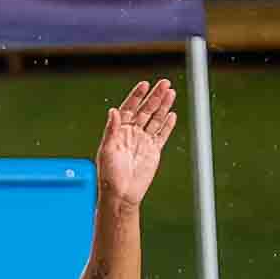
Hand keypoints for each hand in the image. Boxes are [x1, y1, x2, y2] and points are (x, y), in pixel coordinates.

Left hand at [97, 80, 176, 208]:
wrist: (121, 195)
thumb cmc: (109, 176)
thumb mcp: (106, 151)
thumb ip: (111, 130)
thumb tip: (113, 110)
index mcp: (119, 132)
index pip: (129, 108)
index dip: (136, 96)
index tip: (145, 84)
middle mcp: (131, 134)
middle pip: (145, 110)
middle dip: (154, 96)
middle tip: (165, 83)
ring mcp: (143, 141)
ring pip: (155, 119)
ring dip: (163, 106)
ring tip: (171, 92)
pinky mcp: (153, 151)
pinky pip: (162, 134)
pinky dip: (167, 125)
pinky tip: (172, 114)